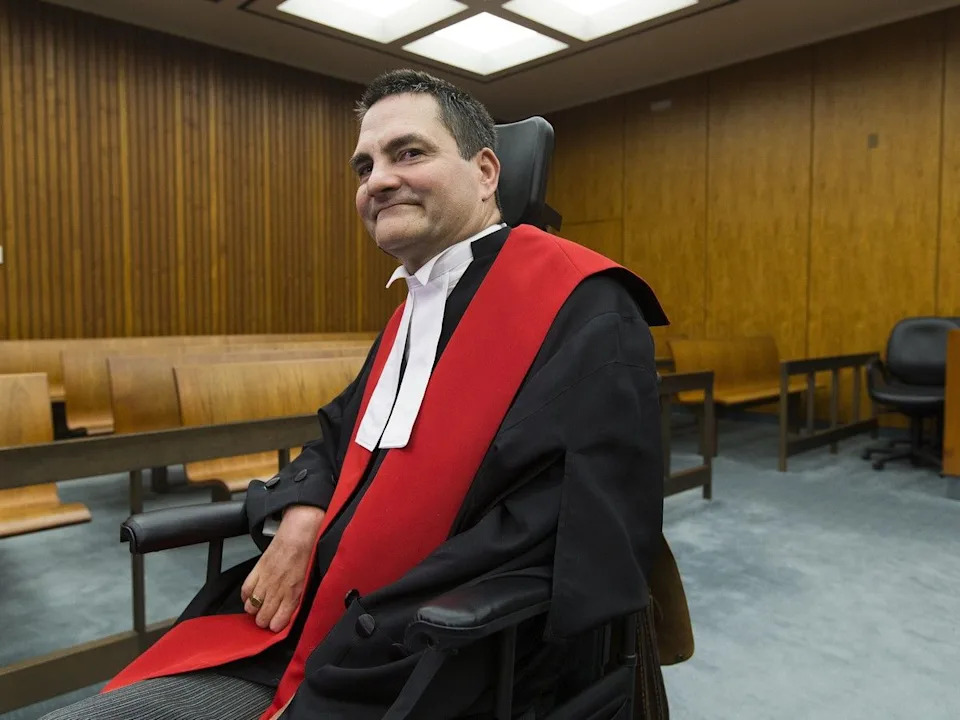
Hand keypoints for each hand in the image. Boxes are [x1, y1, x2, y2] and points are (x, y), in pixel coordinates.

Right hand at [240, 505, 325, 631]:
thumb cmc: (306, 557)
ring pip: (251, 607)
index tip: (275, 624)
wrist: (298, 536)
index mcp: (293, 594)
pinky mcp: (257, 571)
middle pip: (262, 618)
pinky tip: (252, 594)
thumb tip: (289, 613)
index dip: (275, 626)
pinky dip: (246, 595)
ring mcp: (265, 581)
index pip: (278, 622)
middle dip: (263, 620)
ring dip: (254, 609)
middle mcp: (278, 591)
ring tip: (259, 605)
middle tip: (266, 615)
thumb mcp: (307, 582)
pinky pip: (245, 591)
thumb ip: (297, 599)